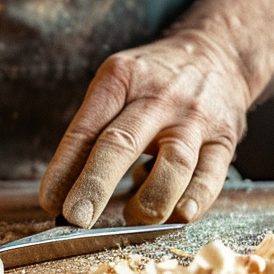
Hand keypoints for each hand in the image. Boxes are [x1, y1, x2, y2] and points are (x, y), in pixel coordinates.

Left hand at [39, 33, 250, 226]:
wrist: (218, 54)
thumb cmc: (154, 80)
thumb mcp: (118, 85)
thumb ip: (93, 131)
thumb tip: (63, 191)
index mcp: (122, 79)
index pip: (85, 129)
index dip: (64, 169)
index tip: (50, 203)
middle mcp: (159, 97)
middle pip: (122, 144)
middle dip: (95, 185)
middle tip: (76, 219)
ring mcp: (195, 119)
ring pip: (173, 165)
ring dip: (148, 202)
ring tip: (130, 219)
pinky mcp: (224, 140)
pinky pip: (209, 178)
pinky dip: (193, 202)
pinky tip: (177, 215)